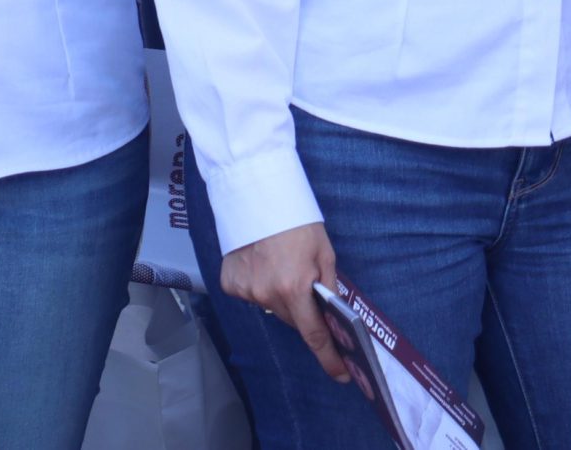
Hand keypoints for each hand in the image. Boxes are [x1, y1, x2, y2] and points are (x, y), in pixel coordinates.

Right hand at [220, 224, 347, 382]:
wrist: (257, 196)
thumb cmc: (297, 223)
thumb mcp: (324, 254)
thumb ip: (328, 288)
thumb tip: (333, 315)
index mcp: (294, 288)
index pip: (314, 335)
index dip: (329, 356)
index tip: (340, 373)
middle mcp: (267, 295)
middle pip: (292, 319)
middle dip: (304, 311)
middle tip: (306, 285)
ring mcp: (246, 291)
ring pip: (272, 308)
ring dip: (281, 297)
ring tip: (282, 267)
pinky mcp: (230, 283)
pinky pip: (252, 295)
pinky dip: (260, 286)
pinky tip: (263, 264)